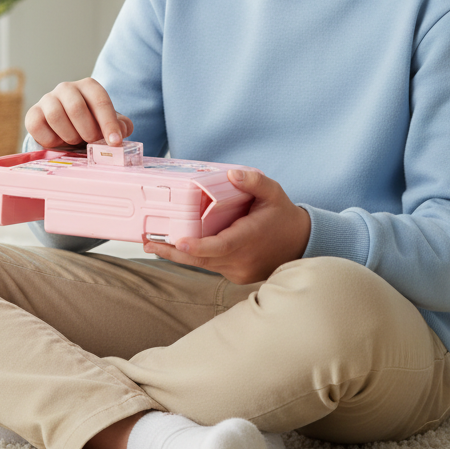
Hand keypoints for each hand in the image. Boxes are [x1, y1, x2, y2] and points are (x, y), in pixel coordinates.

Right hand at [25, 77, 133, 149]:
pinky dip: (51, 140)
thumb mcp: (108, 125)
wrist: (67, 131)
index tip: (115, 142)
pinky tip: (59, 141)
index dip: (108, 123)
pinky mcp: (33, 113)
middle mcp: (67, 88)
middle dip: (87, 131)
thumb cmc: (91, 125)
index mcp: (88, 86)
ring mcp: (47, 99)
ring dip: (69, 135)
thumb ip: (120, 127)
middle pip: (76, 107)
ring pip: (55, 116)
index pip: (100, 100)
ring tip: (75, 140)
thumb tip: (121, 132)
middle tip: (91, 142)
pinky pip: (38, 126)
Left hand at [144, 168, 310, 283]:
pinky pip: (211, 265)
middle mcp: (241, 260)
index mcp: (248, 240)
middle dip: (173, 252)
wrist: (301, 243)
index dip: (197, 246)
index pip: (220, 246)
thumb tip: (231, 174)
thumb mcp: (273, 192)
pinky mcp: (236, 274)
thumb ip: (254, 181)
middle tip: (148, 243)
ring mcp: (238, 271)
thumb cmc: (283, 216)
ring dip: (180, 255)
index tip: (178, 241)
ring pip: (203, 264)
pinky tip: (177, 246)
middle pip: (202, 259)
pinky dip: (195, 256)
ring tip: (154, 244)